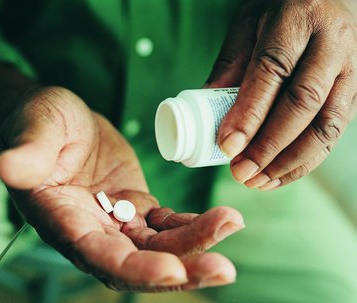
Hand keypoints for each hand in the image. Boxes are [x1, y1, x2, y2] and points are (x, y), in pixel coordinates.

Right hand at [0, 87, 243, 290]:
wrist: (64, 121)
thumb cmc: (43, 121)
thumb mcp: (35, 126)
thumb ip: (28, 148)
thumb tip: (11, 167)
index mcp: (62, 219)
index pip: (98, 256)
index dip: (134, 269)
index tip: (172, 270)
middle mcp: (92, 230)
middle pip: (138, 262)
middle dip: (181, 267)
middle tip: (224, 268)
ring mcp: (118, 220)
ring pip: (160, 245)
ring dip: (197, 242)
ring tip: (231, 223)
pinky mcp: (137, 206)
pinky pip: (168, 222)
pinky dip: (193, 223)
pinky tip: (219, 219)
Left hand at [207, 0, 356, 189]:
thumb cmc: (280, 12)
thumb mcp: (247, 26)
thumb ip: (229, 67)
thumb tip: (207, 112)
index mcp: (297, 20)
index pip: (272, 72)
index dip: (249, 114)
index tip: (227, 146)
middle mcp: (331, 45)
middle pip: (302, 103)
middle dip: (269, 146)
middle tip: (241, 172)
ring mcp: (350, 71)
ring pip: (326, 126)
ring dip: (290, 161)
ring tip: (258, 181)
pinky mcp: (354, 94)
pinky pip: (334, 134)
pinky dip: (306, 161)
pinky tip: (279, 175)